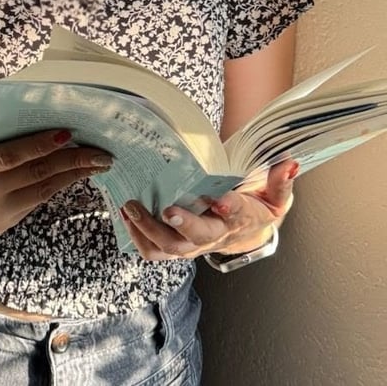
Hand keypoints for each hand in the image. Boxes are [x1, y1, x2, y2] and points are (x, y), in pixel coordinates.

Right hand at [0, 122, 112, 233]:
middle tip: (100, 153)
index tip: (68, 134)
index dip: (40, 145)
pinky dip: (56, 186)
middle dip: (71, 162)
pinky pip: (36, 202)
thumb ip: (0, 131)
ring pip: (41, 191)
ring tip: (96, 164)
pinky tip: (73, 174)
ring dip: (72, 176)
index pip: (11, 156)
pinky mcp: (2, 225)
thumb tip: (41, 120)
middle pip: (34, 175)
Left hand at [120, 158, 298, 259]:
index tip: (220, 200)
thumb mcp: (276, 197)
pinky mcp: (178, 246)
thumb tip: (287, 162)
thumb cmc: (257, 209)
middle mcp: (215, 235)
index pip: (239, 215)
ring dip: (149, 231)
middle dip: (183, 225)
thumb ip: (280, 181)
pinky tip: (125, 215)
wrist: (247, 233)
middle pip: (199, 237)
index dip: (230, 208)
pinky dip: (138, 237)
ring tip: (132, 208)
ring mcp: (193, 244)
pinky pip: (155, 251)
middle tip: (166, 209)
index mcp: (241, 220)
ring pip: (170, 248)